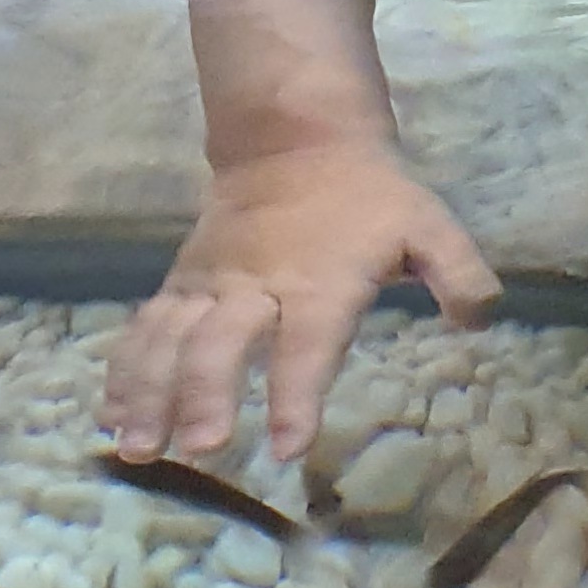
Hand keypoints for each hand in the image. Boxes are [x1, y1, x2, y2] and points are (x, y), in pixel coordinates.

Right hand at [102, 146, 499, 466]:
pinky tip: (109, 417)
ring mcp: (210, 285)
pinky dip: (124, 371)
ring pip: (170, 338)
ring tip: (138, 448)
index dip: (296, 393)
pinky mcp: (182, 284)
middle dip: (206, 395)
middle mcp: (256, 287)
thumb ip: (458, 271)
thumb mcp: (427, 223)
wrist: (295, 138)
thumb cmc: (370, 197)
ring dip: (150, 392)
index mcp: (319, 281)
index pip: (306, 343)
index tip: (286, 444)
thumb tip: (478, 320)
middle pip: (221, 342)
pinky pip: (145, 328)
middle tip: (199, 448)